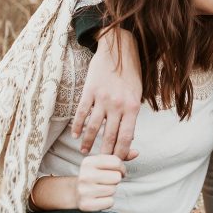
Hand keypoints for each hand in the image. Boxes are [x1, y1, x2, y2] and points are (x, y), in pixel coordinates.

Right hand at [72, 28, 142, 158]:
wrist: (118, 49)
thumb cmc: (131, 73)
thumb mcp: (137, 94)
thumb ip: (131, 116)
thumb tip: (127, 139)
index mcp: (132, 107)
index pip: (126, 138)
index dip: (121, 153)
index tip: (117, 162)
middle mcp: (117, 105)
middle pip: (109, 136)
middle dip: (104, 152)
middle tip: (100, 163)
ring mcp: (102, 98)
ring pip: (93, 128)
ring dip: (87, 142)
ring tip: (84, 152)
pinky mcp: (89, 91)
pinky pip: (81, 113)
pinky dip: (77, 126)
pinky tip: (75, 135)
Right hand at [76, 153, 128, 211]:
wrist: (75, 192)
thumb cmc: (95, 176)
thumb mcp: (103, 164)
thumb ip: (120, 158)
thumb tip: (137, 152)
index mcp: (88, 162)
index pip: (116, 162)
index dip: (121, 168)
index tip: (117, 172)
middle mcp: (84, 175)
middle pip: (116, 177)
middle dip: (115, 180)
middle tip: (106, 182)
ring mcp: (84, 190)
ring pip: (113, 190)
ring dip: (111, 191)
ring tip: (101, 190)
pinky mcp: (86, 205)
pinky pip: (110, 202)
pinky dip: (108, 202)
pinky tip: (99, 199)